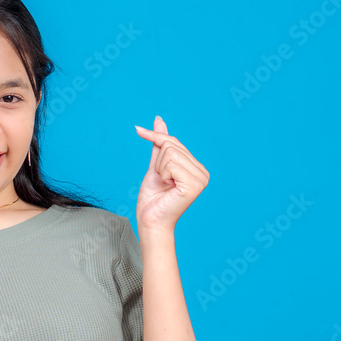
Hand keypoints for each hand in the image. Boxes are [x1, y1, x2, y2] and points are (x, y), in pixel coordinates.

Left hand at [133, 116, 209, 232]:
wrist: (150, 220)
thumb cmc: (153, 198)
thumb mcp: (155, 166)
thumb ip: (159, 144)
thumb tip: (159, 120)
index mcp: (196, 168)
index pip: (174, 142)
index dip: (155, 137)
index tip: (138, 130)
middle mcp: (203, 172)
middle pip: (171, 146)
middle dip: (158, 163)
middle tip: (161, 181)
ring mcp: (201, 179)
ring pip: (170, 153)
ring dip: (160, 170)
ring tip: (165, 185)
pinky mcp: (195, 185)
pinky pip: (171, 164)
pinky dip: (163, 174)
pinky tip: (168, 188)